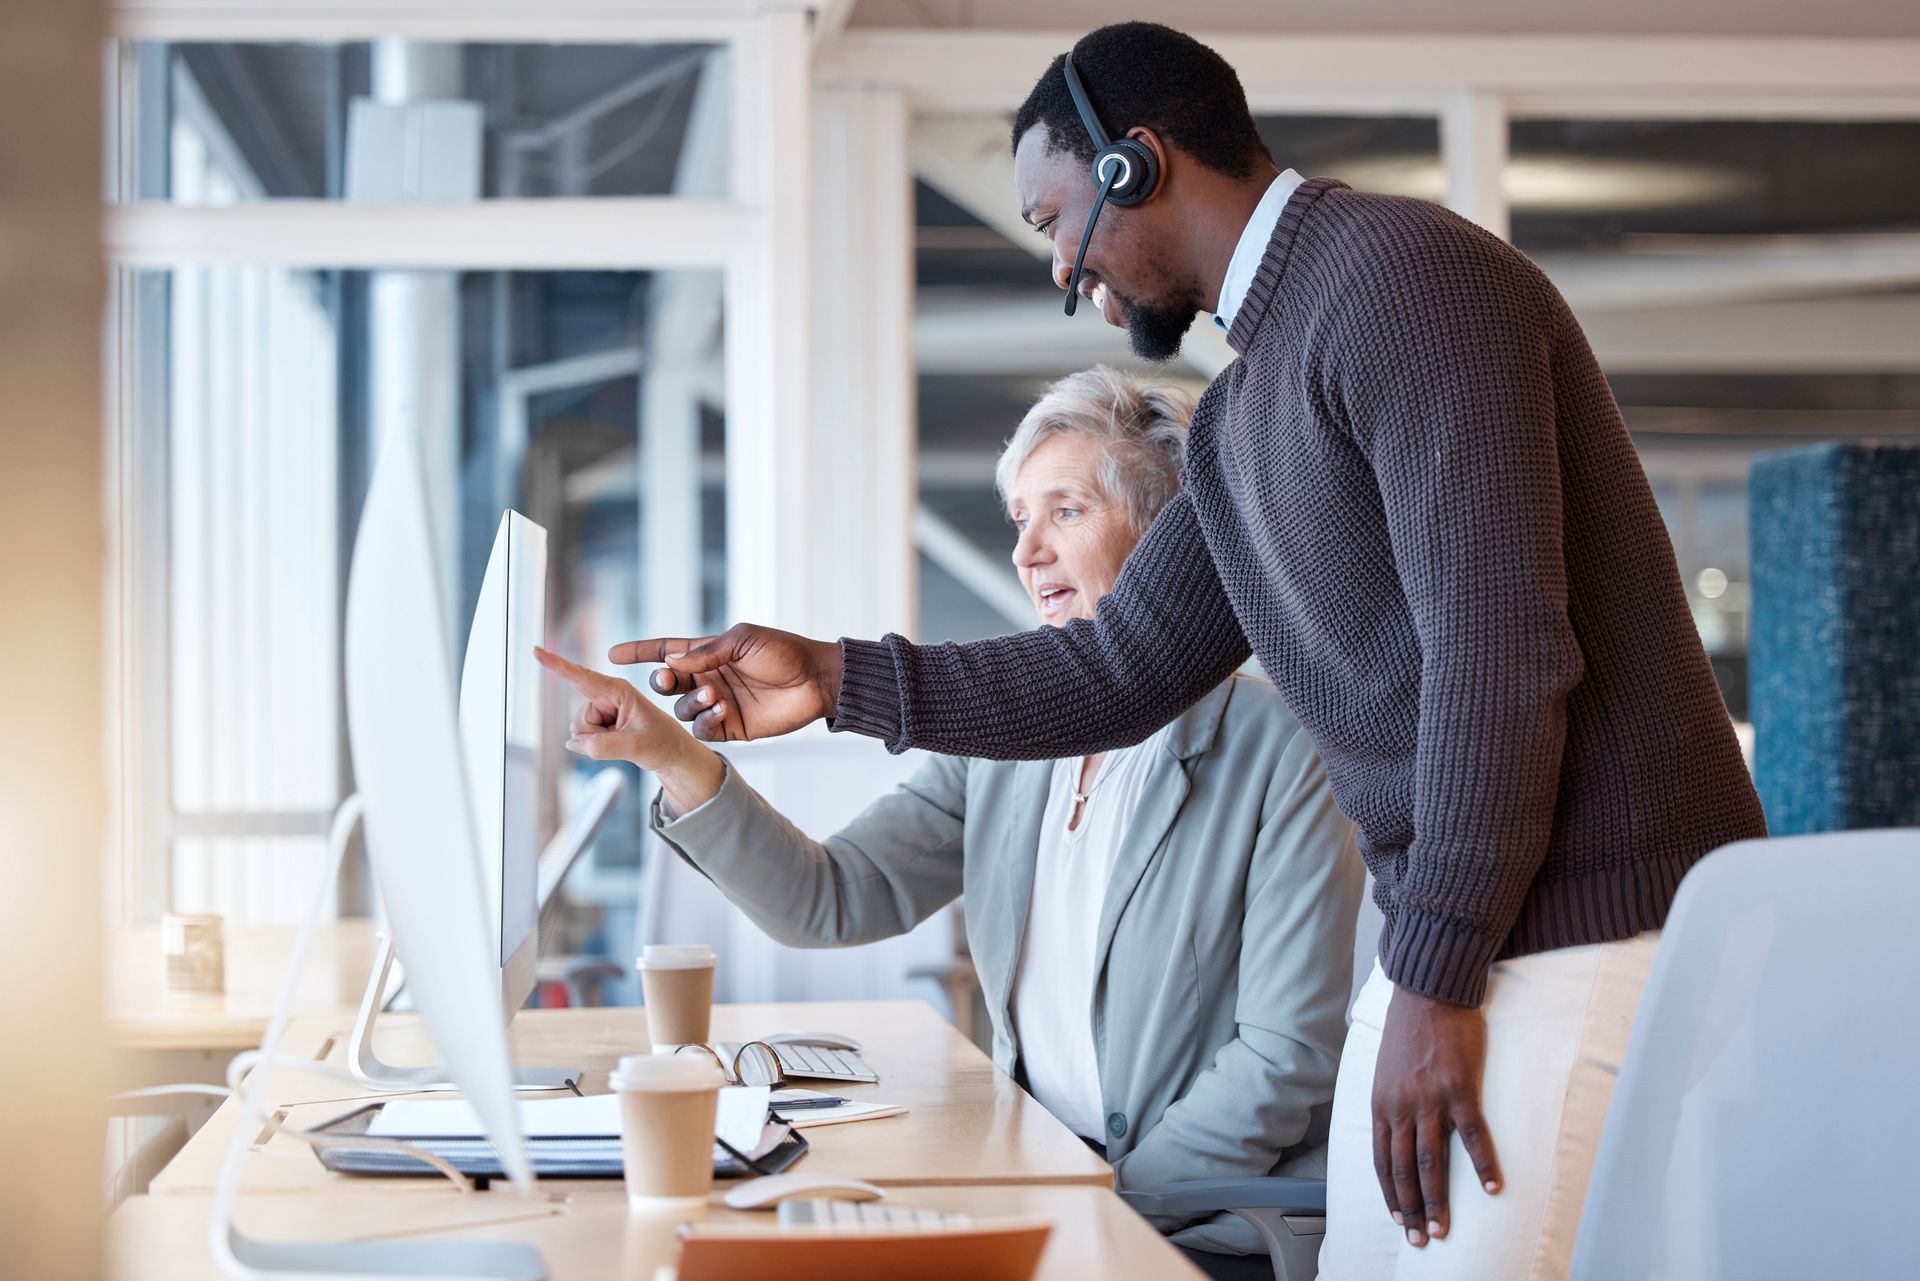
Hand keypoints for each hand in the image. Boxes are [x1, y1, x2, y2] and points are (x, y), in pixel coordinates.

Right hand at [532, 647, 724, 813]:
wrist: (674, 755)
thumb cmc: (663, 743)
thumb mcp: (636, 746)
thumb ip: (602, 746)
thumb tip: (573, 743)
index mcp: (619, 691)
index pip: (581, 676)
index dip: (557, 664)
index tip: (536, 650)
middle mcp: (608, 696)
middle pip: (579, 719)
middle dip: (595, 736)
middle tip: (625, 739)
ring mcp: (603, 709)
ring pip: (580, 731)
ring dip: (598, 742)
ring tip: (625, 741)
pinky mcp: (601, 722)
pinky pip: (585, 738)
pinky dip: (598, 746)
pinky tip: (618, 743)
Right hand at [608, 623, 840, 742]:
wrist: (816, 680)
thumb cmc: (784, 652)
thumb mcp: (743, 641)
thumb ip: (706, 652)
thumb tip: (669, 660)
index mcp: (708, 653)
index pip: (665, 651)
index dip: (639, 651)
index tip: (612, 653)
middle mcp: (708, 678)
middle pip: (667, 683)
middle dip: (661, 681)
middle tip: (669, 678)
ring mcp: (717, 704)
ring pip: (682, 709)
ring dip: (692, 702)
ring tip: (716, 695)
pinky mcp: (730, 727)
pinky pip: (703, 730)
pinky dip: (706, 721)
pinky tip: (723, 711)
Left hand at [1371, 986, 1503, 1247]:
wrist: (1428, 992)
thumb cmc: (1410, 1030)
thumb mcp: (1386, 1070)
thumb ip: (1391, 1103)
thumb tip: (1394, 1131)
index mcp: (1381, 1103)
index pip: (1382, 1159)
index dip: (1390, 1193)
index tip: (1399, 1218)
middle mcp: (1401, 1106)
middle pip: (1404, 1168)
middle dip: (1412, 1208)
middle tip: (1421, 1238)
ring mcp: (1429, 1099)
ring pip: (1432, 1161)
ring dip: (1438, 1199)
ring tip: (1444, 1227)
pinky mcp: (1458, 1088)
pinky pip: (1472, 1135)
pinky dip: (1482, 1164)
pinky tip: (1492, 1187)